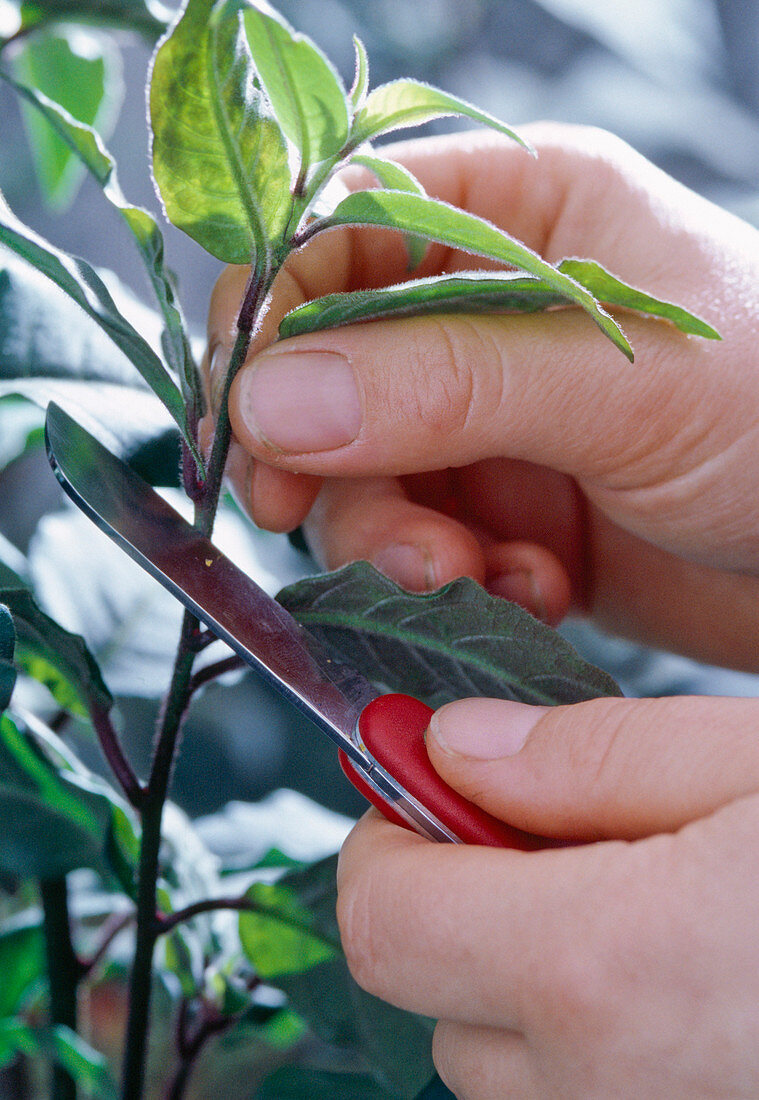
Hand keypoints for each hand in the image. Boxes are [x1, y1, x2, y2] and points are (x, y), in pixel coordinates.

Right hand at [204, 122, 758, 665]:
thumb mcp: (624, 381)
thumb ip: (444, 385)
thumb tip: (267, 404)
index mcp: (520, 215)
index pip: (338, 231)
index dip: (274, 317)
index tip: (248, 418)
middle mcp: (487, 312)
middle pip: (328, 372)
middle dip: (328, 460)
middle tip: (326, 521)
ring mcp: (491, 418)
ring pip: (361, 476)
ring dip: (397, 541)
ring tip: (477, 574)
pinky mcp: (504, 511)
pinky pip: (421, 546)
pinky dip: (455, 583)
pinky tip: (530, 591)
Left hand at [336, 694, 758, 1097]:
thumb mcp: (756, 762)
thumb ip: (594, 756)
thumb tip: (460, 746)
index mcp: (601, 971)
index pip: (385, 920)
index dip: (388, 836)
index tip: (425, 780)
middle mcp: (604, 1092)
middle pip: (434, 1000)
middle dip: (464, 904)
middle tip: (562, 833)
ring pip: (507, 1065)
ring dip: (532, 979)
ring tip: (642, 905)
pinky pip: (581, 1091)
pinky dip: (593, 1030)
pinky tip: (678, 967)